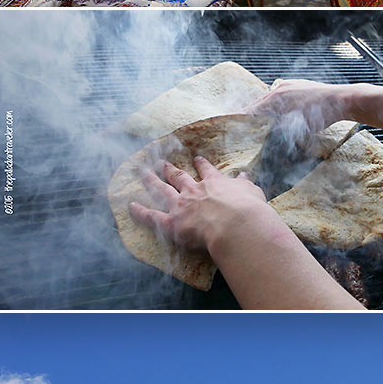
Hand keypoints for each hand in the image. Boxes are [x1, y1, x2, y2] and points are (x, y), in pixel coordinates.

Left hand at [129, 157, 267, 254]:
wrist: (235, 224)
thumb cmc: (247, 209)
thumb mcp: (251, 192)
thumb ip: (244, 185)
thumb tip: (244, 176)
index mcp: (214, 183)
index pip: (207, 171)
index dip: (201, 165)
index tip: (197, 159)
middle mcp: (194, 191)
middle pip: (178, 177)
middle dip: (170, 170)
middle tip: (162, 163)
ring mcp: (180, 205)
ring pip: (162, 190)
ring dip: (151, 181)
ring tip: (143, 173)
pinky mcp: (172, 222)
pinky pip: (152, 216)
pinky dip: (140, 212)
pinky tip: (131, 206)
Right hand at [247, 80, 347, 132]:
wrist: (343, 100)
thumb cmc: (320, 114)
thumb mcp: (296, 126)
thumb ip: (277, 128)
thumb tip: (265, 133)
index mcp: (277, 97)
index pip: (254, 108)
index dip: (243, 117)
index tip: (233, 122)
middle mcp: (282, 88)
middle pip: (261, 102)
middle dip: (253, 113)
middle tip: (244, 123)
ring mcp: (291, 85)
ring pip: (271, 99)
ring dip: (266, 109)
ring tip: (260, 119)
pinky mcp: (300, 86)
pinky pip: (282, 95)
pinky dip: (277, 104)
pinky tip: (280, 112)